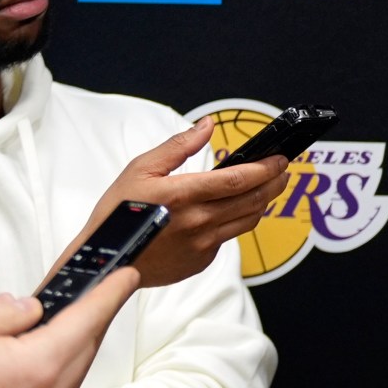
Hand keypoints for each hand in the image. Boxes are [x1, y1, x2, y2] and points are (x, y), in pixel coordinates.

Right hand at [0, 265, 141, 387]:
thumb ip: (2, 313)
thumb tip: (28, 311)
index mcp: (40, 365)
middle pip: (82, 348)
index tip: (127, 276)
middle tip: (95, 293)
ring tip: (55, 318)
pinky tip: (25, 353)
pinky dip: (45, 367)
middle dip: (91, 318)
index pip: (89, 319)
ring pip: (64, 372)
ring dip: (67, 344)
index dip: (110, 293)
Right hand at [84, 119, 285, 287]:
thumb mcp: (141, 169)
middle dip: (275, 183)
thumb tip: (207, 125)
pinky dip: (235, 222)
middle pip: (253, 200)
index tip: (281, 159)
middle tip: (283, 171)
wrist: (104, 260)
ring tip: (267, 189)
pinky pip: (228, 239)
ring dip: (263, 202)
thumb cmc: (118, 213)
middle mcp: (198, 222)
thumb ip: (179, 145)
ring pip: (247, 221)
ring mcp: (202, 245)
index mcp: (183, 195)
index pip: (240, 179)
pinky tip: (231, 212)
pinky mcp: (200, 262)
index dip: (266, 168)